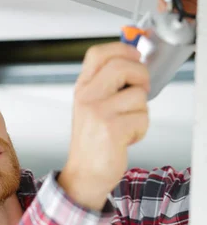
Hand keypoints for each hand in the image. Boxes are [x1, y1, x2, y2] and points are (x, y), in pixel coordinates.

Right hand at [58, 42, 149, 211]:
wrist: (84, 174)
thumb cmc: (92, 141)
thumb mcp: (91, 107)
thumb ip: (107, 84)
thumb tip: (135, 62)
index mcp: (82, 88)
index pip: (99, 53)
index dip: (123, 50)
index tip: (134, 58)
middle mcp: (87, 97)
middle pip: (123, 65)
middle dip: (141, 76)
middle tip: (139, 91)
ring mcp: (98, 113)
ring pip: (139, 95)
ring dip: (141, 111)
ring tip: (126, 124)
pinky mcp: (112, 130)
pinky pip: (142, 117)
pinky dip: (140, 130)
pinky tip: (126, 137)